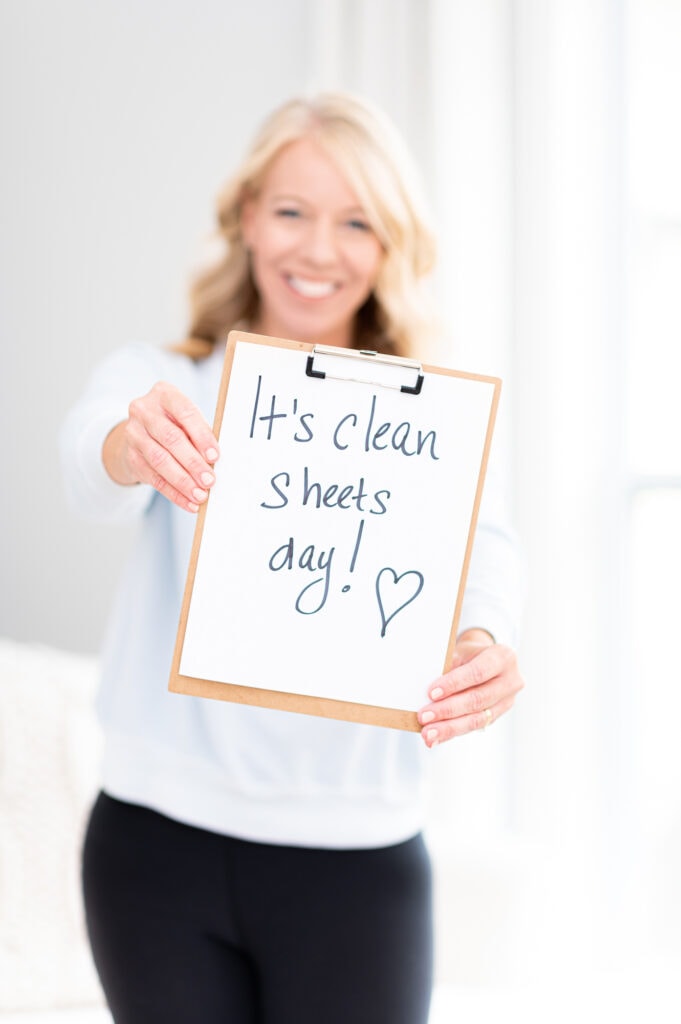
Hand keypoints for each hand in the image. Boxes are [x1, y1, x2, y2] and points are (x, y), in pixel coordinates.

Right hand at [102, 381, 219, 512]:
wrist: (140, 432)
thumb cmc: (173, 423)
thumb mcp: (186, 419)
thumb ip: (199, 434)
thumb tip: (214, 461)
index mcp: (164, 394)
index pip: (185, 412)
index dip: (201, 436)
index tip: (215, 456)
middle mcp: (144, 410)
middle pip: (171, 438)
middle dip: (192, 463)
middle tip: (209, 480)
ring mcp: (133, 433)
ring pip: (160, 460)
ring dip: (183, 481)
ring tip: (200, 495)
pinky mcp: (131, 456)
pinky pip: (154, 478)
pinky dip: (173, 492)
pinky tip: (187, 502)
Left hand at [418, 629, 523, 746]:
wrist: (484, 660)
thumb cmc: (469, 654)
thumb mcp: (461, 652)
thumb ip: (450, 669)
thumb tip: (428, 695)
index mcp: (502, 657)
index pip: (478, 673)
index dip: (454, 684)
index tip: (432, 693)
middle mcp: (510, 681)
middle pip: (478, 699)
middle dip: (448, 710)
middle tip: (424, 717)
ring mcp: (507, 701)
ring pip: (477, 719)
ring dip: (449, 727)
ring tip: (428, 733)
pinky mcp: (497, 716)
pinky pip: (473, 727)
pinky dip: (452, 732)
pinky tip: (436, 737)